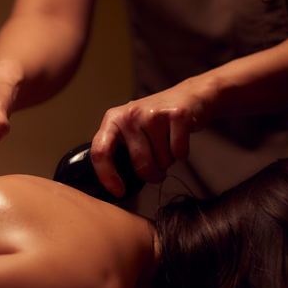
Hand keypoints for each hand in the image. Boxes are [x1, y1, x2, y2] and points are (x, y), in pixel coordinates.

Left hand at [90, 80, 211, 196]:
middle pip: (141, 165)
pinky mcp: (177, 115)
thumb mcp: (129, 128)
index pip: (100, 152)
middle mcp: (130, 114)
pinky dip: (181, 154)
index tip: (118, 190)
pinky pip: (179, 153)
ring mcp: (153, 114)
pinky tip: (178, 138)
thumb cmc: (154, 120)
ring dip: (167, 161)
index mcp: (112, 119)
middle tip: (157, 168)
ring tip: (167, 144)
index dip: (107, 176)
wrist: (187, 96)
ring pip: (162, 161)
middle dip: (152, 174)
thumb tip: (112, 185)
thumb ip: (118, 148)